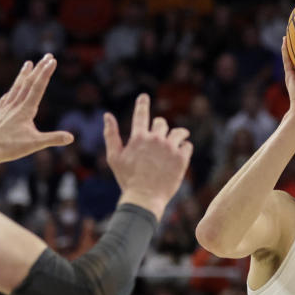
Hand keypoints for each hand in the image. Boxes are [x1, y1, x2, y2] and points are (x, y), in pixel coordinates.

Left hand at [0, 54, 73, 160]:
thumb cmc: (10, 147)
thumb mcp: (35, 144)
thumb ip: (53, 139)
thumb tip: (71, 137)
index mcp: (25, 110)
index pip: (38, 87)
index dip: (46, 73)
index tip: (52, 61)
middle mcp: (15, 105)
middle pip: (29, 82)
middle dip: (39, 68)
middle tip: (47, 56)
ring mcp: (5, 107)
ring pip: (16, 87)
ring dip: (24, 74)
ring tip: (28, 63)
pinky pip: (6, 98)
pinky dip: (12, 90)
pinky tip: (11, 90)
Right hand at [103, 93, 192, 219]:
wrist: (145, 198)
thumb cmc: (127, 179)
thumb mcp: (114, 157)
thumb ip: (111, 135)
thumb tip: (107, 115)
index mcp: (139, 137)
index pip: (141, 114)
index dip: (142, 104)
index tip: (144, 96)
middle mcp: (156, 138)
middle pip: (161, 123)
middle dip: (160, 128)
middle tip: (159, 137)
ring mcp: (170, 148)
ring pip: (178, 132)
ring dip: (177, 135)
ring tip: (178, 139)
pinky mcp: (182, 158)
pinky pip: (187, 145)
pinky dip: (184, 148)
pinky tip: (181, 153)